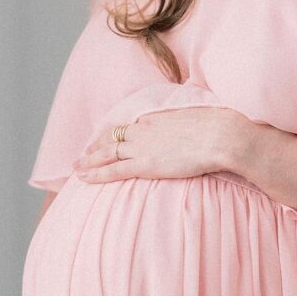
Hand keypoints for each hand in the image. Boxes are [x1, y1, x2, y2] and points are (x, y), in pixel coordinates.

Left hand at [75, 106, 257, 183]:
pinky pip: (114, 170)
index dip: (112, 133)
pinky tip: (84, 179)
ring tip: (76, 169)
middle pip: (112, 138)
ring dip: (89, 162)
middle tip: (81, 156)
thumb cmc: (218, 126)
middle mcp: (144, 129)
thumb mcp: (199, 117)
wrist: (221, 134)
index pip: (127, 125)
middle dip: (94, 147)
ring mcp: (142, 146)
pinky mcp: (145, 164)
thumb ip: (189, 121)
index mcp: (156, 116)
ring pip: (107, 154)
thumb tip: (196, 123)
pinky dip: (97, 174)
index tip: (102, 138)